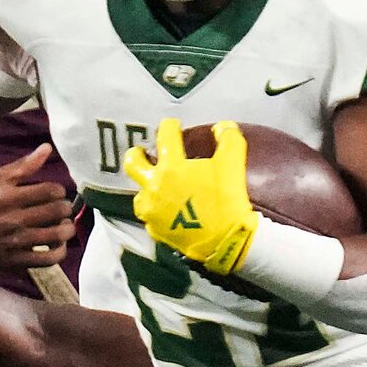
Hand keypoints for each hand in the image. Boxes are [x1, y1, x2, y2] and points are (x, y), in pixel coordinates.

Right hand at [0, 144, 75, 271]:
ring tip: (61, 224)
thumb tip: (47, 148)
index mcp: (9, 196)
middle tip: (60, 208)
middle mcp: (14, 219)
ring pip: (58, 234)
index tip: (54, 193)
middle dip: (65, 208)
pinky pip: (50, 259)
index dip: (59, 190)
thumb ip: (24, 165)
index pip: (51, 190)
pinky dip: (60, 251)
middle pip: (58, 211)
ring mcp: (17, 242)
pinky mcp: (18, 260)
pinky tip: (57, 244)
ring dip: (66, 228)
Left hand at [123, 119, 259, 273]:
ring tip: (159, 189)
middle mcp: (154, 186)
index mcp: (171, 167)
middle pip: (132, 163)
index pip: (165, 135)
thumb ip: (229, 139)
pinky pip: (150, 217)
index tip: (174, 126)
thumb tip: (223, 127)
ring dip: (148, 188)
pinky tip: (169, 212)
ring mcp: (151, 210)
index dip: (170, 126)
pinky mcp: (155, 229)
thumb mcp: (233, 164)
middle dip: (137, 154)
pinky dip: (158, 212)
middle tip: (145, 154)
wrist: (225, 240)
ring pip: (139, 193)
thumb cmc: (227, 199)